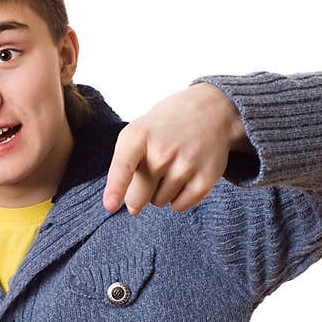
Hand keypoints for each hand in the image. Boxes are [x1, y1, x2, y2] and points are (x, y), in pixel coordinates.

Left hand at [102, 82, 251, 214]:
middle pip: (137, 197)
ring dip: (160, 191)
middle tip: (152, 170)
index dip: (116, 188)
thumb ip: (125, 168)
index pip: (123, 167)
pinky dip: (178, 198)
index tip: (110, 205)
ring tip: (172, 165)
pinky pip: (179, 206)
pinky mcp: (205, 179)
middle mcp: (162, 150)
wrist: (211, 111)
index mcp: (138, 136)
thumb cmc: (165, 128)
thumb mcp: (138, 133)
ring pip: (158, 202)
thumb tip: (133, 211)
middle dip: (138, 193)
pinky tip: (184, 176)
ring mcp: (185, 165)